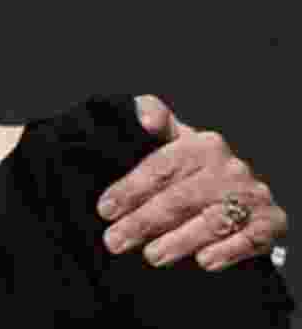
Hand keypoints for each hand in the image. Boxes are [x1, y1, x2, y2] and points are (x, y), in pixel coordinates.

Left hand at [97, 94, 286, 270]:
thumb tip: (146, 119)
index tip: (105, 210)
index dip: (130, 189)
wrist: (236, 193)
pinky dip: (226, 251)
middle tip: (115, 241)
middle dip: (143, 222)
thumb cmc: (189, 167)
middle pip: (180, 198)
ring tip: (151, 256)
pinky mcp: (272, 222)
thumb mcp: (170, 139)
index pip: (160, 167)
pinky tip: (203, 261)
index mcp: (202, 144)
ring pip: (211, 222)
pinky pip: (249, 239)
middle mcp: (230, 167)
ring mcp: (253, 195)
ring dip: (179, 241)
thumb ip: (152, 116)